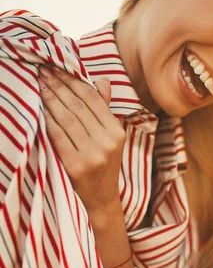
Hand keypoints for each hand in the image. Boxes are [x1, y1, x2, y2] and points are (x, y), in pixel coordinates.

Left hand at [38, 65, 125, 214]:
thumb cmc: (104, 165)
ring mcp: (91, 155)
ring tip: (41, 83)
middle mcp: (106, 142)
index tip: (59, 68)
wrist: (102, 199)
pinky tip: (41, 107)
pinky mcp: (75, 165)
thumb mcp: (111, 139)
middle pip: (77, 106)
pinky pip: (58, 136)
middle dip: (59, 85)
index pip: (92, 100)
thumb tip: (102, 81)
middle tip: (44, 69)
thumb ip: (105, 110)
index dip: (74, 81)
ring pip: (66, 118)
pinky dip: (48, 119)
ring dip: (51, 98)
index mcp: (116, 133)